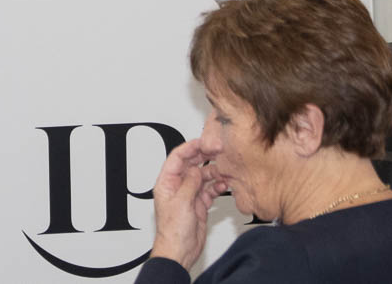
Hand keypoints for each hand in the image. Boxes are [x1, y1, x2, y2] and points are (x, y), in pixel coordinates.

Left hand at [150, 139, 217, 267]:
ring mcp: (189, 194)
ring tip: (225, 169)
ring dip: (214, 172)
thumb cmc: (173, 231)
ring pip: (203, 176)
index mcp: (166, 182)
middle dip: (205, 156)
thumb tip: (196, 170)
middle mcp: (177, 186)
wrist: (180, 251)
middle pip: (191, 164)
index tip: (204, 141)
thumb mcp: (181, 203)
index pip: (177, 157)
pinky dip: (217, 186)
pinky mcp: (199, 204)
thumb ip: (190, 184)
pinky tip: (225, 184)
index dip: (190, 147)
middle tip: (219, 150)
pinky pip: (210, 190)